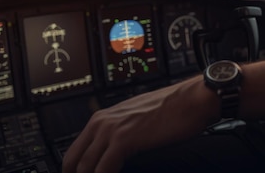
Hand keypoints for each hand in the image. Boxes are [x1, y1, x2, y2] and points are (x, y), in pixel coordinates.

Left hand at [62, 76, 218, 172]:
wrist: (192, 100)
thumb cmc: (172, 109)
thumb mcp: (136, 120)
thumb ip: (120, 133)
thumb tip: (113, 154)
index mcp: (102, 117)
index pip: (74, 150)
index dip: (75, 171)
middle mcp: (102, 121)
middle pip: (73, 161)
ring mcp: (111, 130)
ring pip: (85, 167)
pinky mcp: (124, 140)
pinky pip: (103, 170)